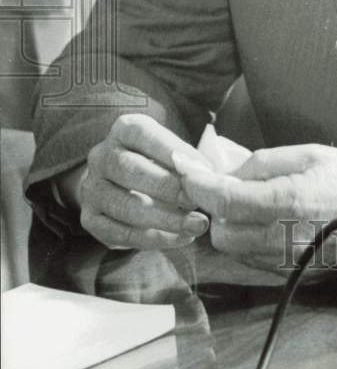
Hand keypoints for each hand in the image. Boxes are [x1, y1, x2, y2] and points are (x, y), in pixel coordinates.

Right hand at [79, 113, 209, 249]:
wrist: (124, 183)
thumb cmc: (162, 162)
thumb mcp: (173, 147)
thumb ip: (189, 157)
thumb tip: (212, 175)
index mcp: (124, 129)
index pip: (144, 135)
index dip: (175, 152)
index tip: (204, 170)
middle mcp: (102, 156)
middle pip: (131, 170)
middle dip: (170, 188)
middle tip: (199, 202)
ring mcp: (92, 189)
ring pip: (125, 206)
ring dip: (166, 219)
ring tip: (197, 225)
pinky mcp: (91, 219)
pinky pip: (121, 233)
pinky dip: (155, 239)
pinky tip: (181, 238)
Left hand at [172, 144, 336, 274]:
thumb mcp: (307, 153)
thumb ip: (261, 163)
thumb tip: (226, 173)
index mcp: (288, 202)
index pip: (223, 200)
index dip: (197, 183)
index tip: (183, 167)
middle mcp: (284, 239)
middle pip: (220, 232)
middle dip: (213, 207)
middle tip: (221, 183)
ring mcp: (289, 261)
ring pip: (234, 249)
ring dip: (228, 224)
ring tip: (244, 200)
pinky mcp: (294, 272)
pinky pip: (253, 259)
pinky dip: (247, 239)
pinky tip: (262, 219)